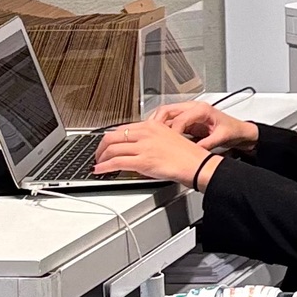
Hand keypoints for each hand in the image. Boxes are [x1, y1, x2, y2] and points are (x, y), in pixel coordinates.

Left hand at [94, 121, 213, 186]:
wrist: (198, 164)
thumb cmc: (189, 155)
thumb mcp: (169, 138)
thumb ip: (152, 139)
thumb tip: (138, 147)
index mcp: (152, 125)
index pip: (123, 129)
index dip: (110, 138)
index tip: (108, 144)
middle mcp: (146, 133)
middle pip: (112, 136)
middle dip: (101, 147)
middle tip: (99, 154)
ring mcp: (143, 147)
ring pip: (112, 149)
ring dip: (101, 157)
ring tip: (99, 164)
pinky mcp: (142, 161)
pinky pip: (116, 162)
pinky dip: (104, 167)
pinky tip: (101, 170)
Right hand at [150, 100, 258, 152]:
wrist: (240, 130)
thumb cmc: (233, 130)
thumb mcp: (222, 137)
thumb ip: (207, 144)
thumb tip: (195, 151)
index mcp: (202, 109)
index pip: (180, 118)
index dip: (172, 131)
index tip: (169, 141)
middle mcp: (193, 108)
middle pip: (167, 110)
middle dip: (156, 122)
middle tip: (150, 135)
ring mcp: (188, 113)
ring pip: (166, 115)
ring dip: (157, 125)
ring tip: (151, 137)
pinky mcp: (187, 120)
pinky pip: (170, 122)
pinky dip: (162, 128)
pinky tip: (159, 138)